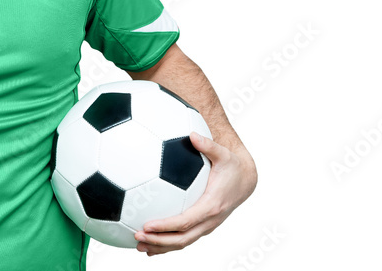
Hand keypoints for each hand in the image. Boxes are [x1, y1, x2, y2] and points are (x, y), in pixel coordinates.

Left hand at [135, 131, 256, 255]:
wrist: (245, 181)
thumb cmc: (231, 166)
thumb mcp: (223, 154)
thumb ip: (208, 145)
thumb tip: (192, 134)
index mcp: (211, 206)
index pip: (185, 221)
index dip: (166, 226)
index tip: (147, 225)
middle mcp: (209, 221)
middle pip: (182, 238)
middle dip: (158, 241)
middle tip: (136, 236)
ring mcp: (207, 226)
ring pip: (182, 243)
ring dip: (160, 247)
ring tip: (138, 245)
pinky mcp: (203, 226)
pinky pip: (184, 238)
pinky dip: (167, 245)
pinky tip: (150, 245)